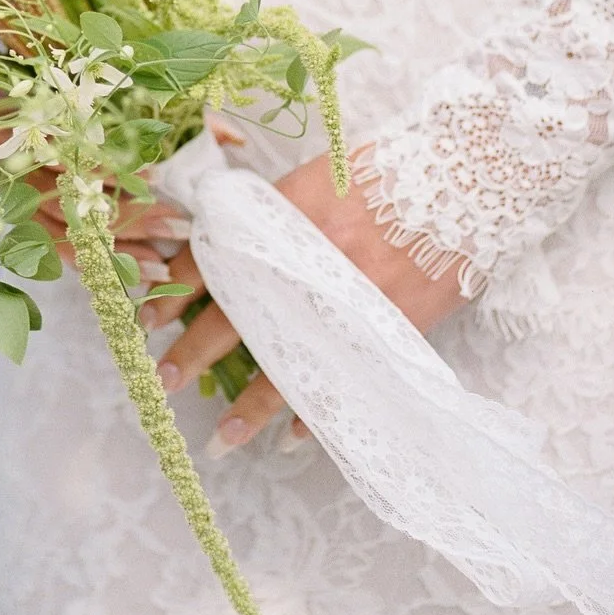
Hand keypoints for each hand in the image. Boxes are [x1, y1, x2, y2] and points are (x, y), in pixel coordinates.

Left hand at [137, 148, 464, 455]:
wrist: (464, 176)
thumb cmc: (381, 175)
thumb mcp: (313, 180)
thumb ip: (267, 214)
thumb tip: (216, 246)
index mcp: (283, 216)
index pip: (213, 256)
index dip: (176, 291)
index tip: (149, 319)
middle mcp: (307, 259)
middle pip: (239, 315)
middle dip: (195, 354)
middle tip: (162, 383)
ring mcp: (348, 297)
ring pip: (289, 362)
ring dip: (251, 407)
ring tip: (222, 439)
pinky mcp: (388, 324)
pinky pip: (344, 379)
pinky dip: (321, 412)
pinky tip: (294, 436)